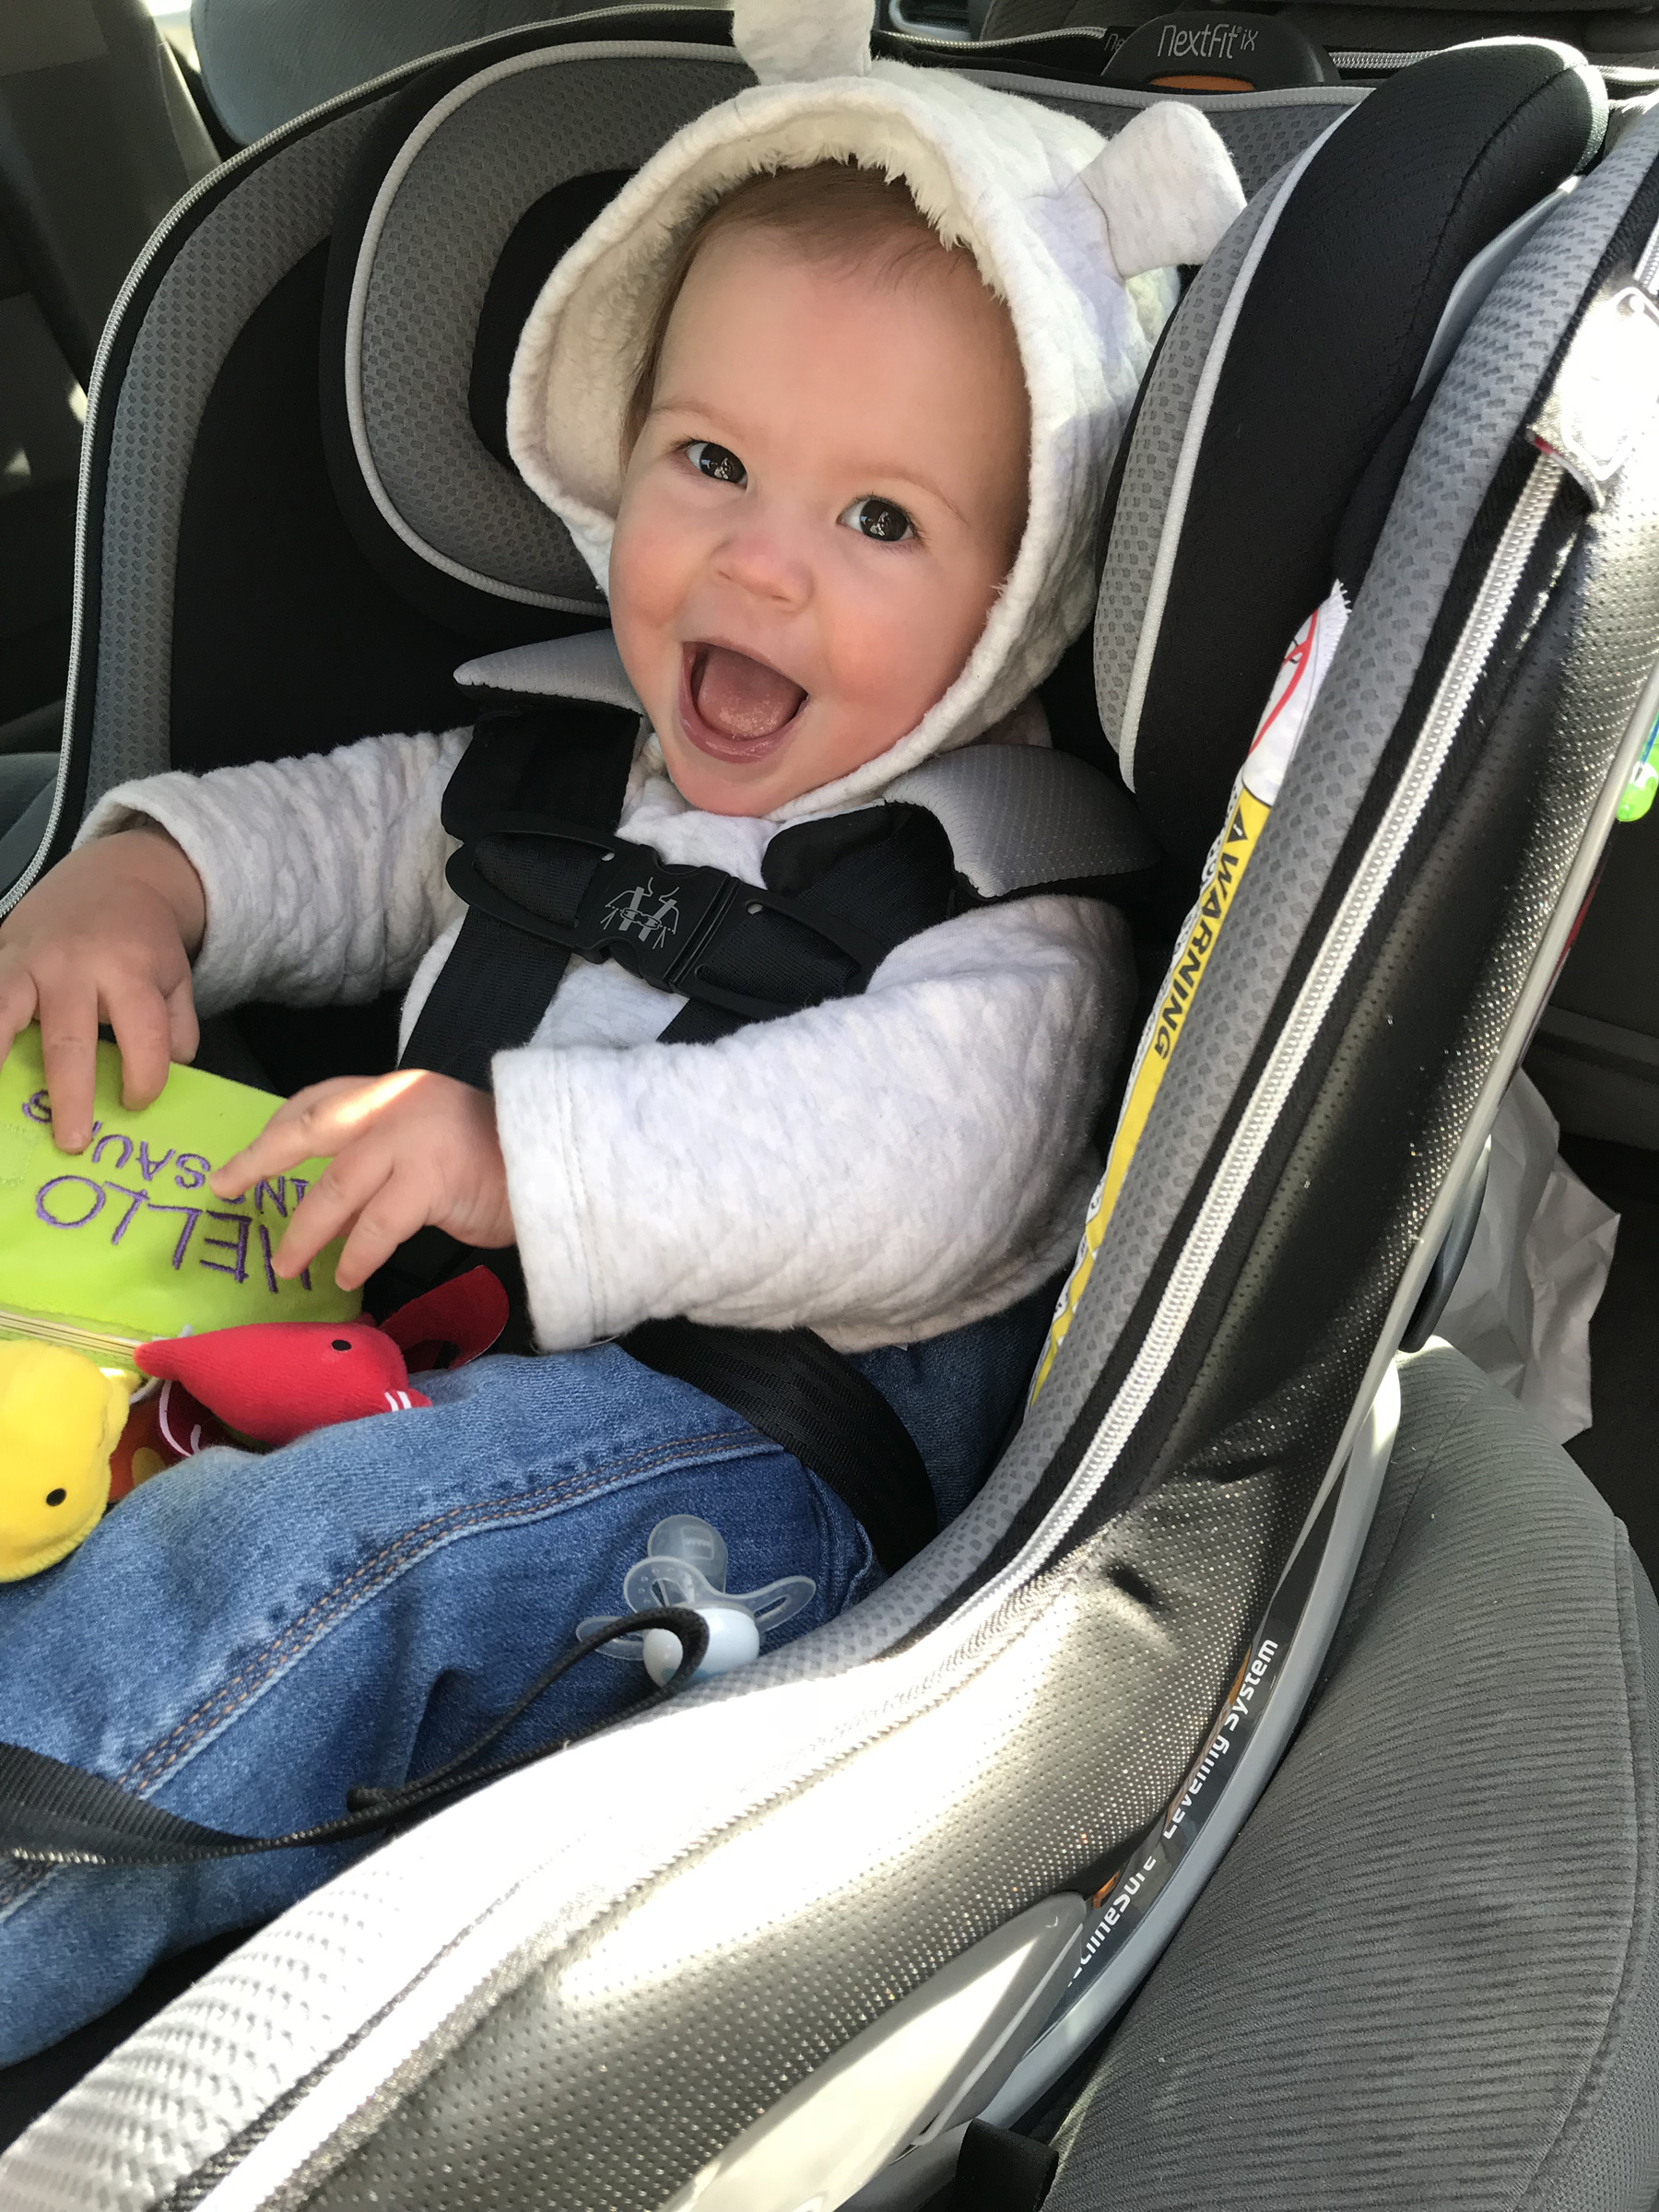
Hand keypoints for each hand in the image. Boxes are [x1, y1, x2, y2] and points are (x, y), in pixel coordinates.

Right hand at [0, 826, 206, 1151]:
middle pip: (70, 1041)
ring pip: (5, 1014)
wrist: (114, 876)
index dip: (145, 1078)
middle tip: (73, 1140)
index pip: (144, 1037)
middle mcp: (74, 967)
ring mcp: (28, 960)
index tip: (137, 1101)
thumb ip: (177, 1027)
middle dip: (71, 1096)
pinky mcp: (0, 956)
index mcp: (129, 972)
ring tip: (3, 1106)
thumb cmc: (144, 940)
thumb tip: (170, 1072)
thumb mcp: (177, 977)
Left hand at [210, 1070, 513, 1290]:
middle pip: (310, 1128)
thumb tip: (324, 1218)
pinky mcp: (434, 1176)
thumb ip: (376, 1172)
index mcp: (393, 1091)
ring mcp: (415, 1137)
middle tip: (224, 1190)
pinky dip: (356, 1253)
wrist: (559, 1170)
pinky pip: (379, 1223)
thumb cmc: (494, 1166)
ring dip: (305, 1230)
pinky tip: (345, 1277)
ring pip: (337, 1184)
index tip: (240, 1164)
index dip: (273, 1133)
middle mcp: (398, 1103)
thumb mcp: (423, 1155)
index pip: (318, 1102)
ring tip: (285, 1264)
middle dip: (260, 1161)